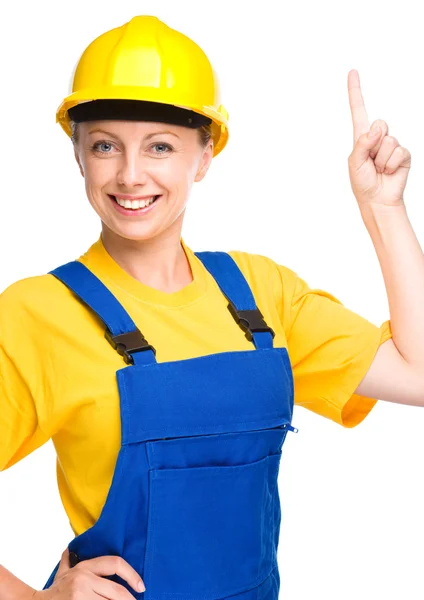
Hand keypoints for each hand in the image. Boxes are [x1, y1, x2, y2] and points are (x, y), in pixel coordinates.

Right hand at [32, 547, 145, 598]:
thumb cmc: (53, 591)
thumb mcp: (63, 572)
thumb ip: (69, 560)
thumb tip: (69, 548)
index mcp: (84, 566)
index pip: (115, 563)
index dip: (132, 575)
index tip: (141, 586)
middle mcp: (84, 578)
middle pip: (117, 591)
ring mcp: (80, 595)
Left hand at [347, 69, 410, 207]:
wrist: (378, 200)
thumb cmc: (363, 183)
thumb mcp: (355, 163)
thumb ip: (362, 143)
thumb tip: (376, 129)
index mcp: (361, 138)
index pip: (358, 110)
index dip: (355, 91)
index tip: (352, 72)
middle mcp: (377, 138)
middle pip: (380, 124)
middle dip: (374, 144)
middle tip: (371, 161)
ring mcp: (391, 145)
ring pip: (389, 140)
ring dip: (382, 159)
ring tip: (379, 169)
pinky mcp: (403, 154)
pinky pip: (399, 151)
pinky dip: (392, 163)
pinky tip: (389, 171)